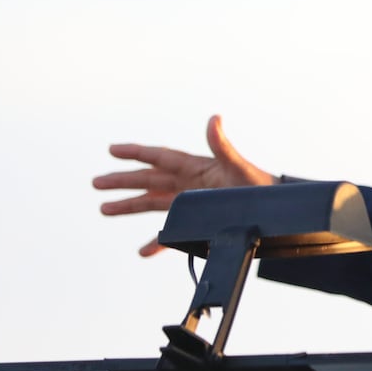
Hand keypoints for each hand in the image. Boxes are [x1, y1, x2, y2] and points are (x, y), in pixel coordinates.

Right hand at [92, 114, 274, 254]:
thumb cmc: (259, 186)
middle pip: (149, 180)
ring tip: (103, 209)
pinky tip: (142, 252)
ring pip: (153, 203)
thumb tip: (214, 118)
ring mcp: (192, 202)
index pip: (160, 158)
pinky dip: (157, 242)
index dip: (136, 153)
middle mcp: (189, 183)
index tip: (112, 150)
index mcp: (196, 167)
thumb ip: (222, 146)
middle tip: (95, 183)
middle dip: (123, 181)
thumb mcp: (238, 166)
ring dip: (129, 206)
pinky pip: (172, 232)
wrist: (276, 211)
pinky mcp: (198, 221)